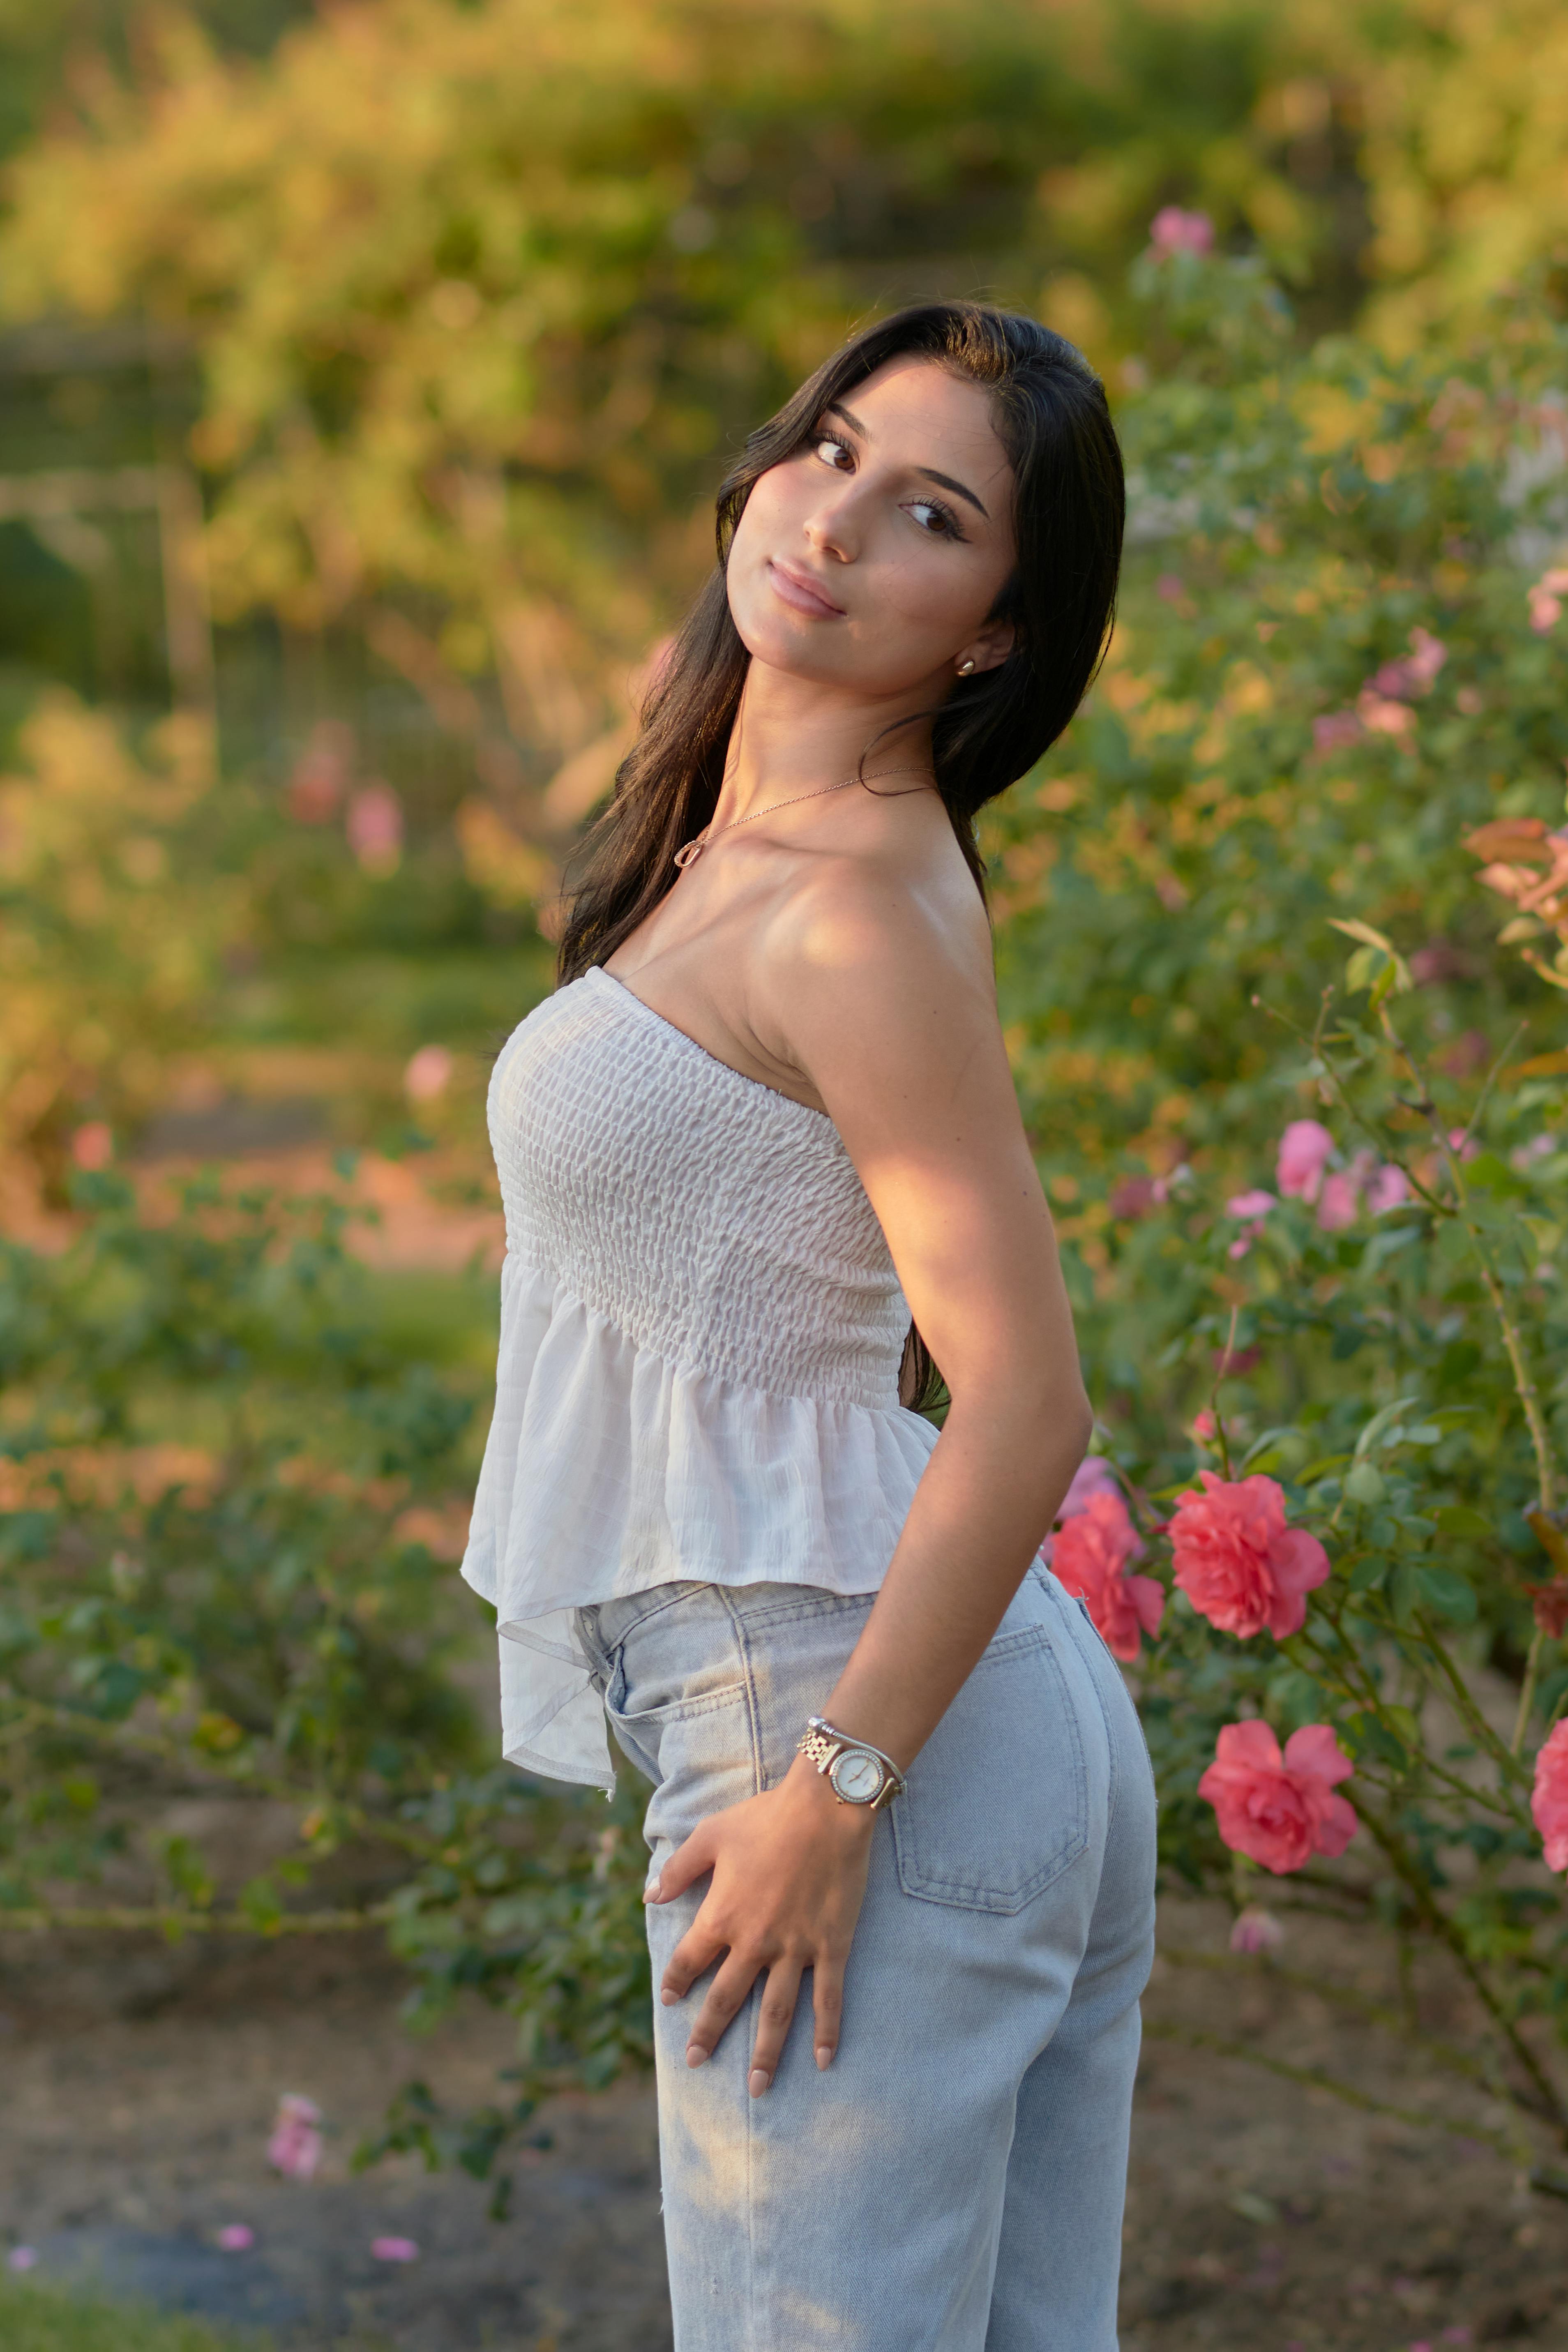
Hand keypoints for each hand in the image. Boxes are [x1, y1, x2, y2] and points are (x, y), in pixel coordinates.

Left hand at [647, 1754, 876, 2095]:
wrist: (825, 1809)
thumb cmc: (765, 1817)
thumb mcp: (710, 1835)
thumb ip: (678, 1870)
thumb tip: (648, 1897)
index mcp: (722, 1916)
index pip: (689, 1961)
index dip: (676, 1982)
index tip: (669, 2001)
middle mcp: (755, 1942)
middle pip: (727, 1999)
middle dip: (709, 2033)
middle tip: (695, 2063)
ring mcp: (795, 1949)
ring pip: (776, 2013)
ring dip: (766, 2053)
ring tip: (756, 2088)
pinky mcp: (831, 1946)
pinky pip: (828, 1998)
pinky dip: (827, 2032)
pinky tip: (824, 2061)